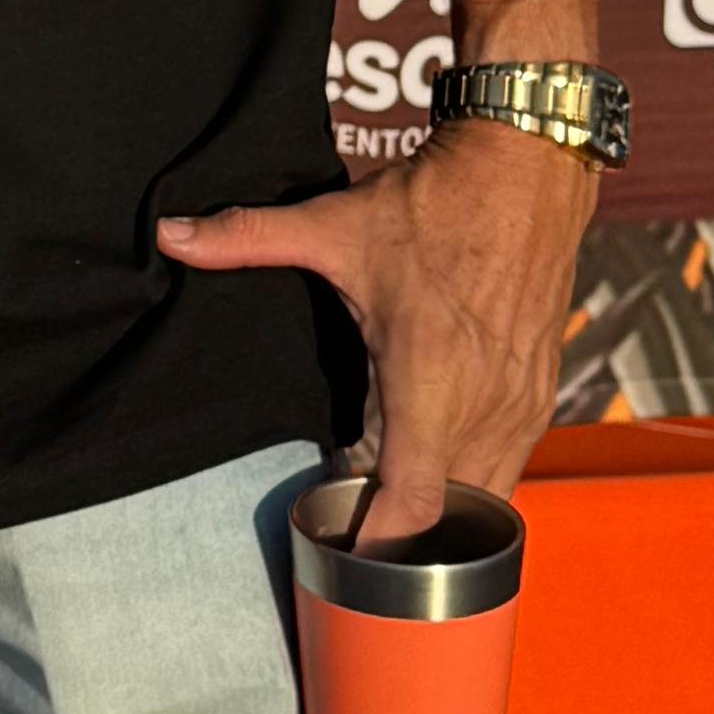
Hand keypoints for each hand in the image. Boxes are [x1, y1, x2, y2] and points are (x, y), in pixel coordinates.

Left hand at [159, 120, 593, 545]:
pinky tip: (433, 452)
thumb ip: (247, 237)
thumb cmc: (433, 204)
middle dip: (399, 526)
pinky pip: (510, 462)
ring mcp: (521, 404)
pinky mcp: (542, 393)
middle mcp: (483, 406)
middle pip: (444, 515)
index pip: (411, 503)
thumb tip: (171, 235)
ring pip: (483, 495)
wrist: (526, 170)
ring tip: (388, 487)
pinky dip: (472, 473)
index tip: (340, 543)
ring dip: (437, 501)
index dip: (376, 538)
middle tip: (351, 512)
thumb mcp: (334, 225)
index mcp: (427, 380)